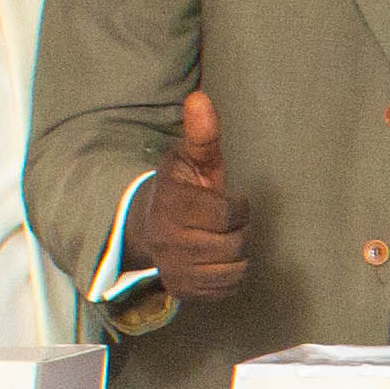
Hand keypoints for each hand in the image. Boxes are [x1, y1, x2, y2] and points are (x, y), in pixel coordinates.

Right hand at [143, 87, 248, 302]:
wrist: (152, 226)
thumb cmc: (183, 189)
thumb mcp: (192, 159)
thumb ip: (201, 134)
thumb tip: (200, 98)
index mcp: (171, 203)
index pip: (226, 214)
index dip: (236, 207)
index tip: (229, 200)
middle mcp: (168, 240)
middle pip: (233, 243)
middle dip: (237, 230)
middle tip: (224, 222)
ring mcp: (174, 269)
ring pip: (234, 268)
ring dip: (236, 253)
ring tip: (220, 239)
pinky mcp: (183, 290)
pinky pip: (227, 288)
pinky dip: (230, 274)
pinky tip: (216, 258)